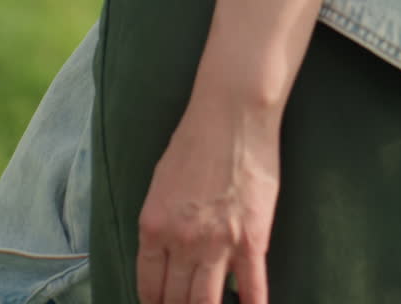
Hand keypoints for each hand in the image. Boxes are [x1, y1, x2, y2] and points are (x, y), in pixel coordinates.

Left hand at [136, 92, 280, 303]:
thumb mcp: (161, 184)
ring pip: (207, 302)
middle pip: (176, 300)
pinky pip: (251, 288)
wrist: (232, 116)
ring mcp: (218, 244)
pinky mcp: (252, 240)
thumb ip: (163, 222)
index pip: (149, 286)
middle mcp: (181, 242)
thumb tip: (169, 250)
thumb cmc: (196, 140)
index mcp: (153, 227)